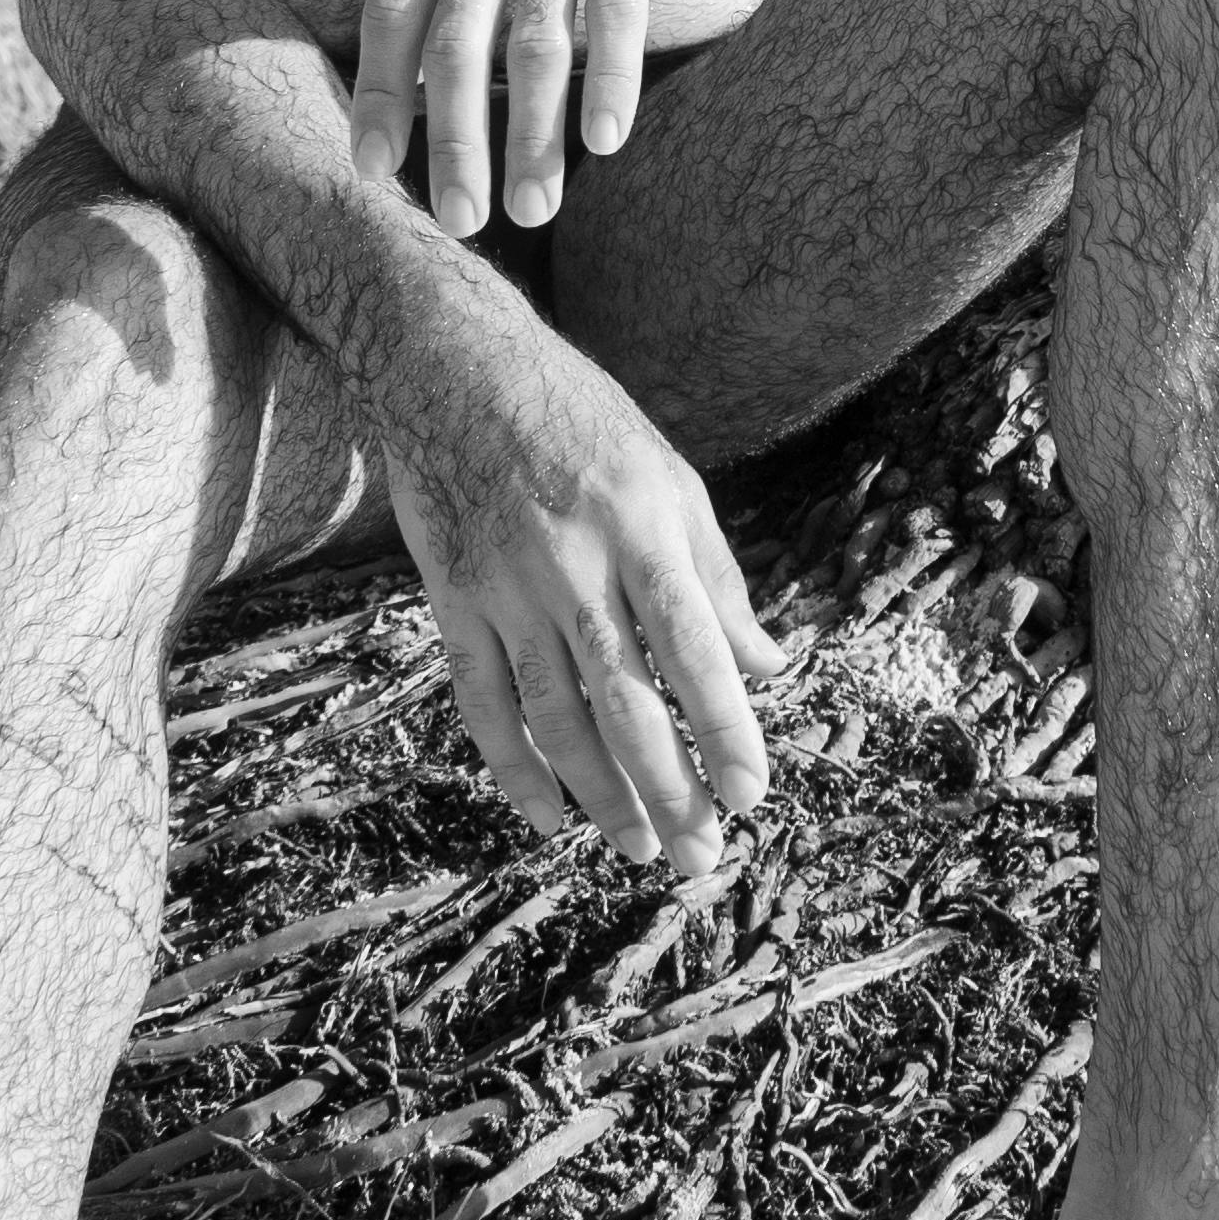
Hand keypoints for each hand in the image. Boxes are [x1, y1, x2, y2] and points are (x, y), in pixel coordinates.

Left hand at [347, 0, 739, 234]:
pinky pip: (614, 0)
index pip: (392, 12)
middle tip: (459, 221)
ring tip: (532, 208)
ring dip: (530, 132)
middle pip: (455, 43)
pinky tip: (606, 140)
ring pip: (535, 37)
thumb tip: (419, 70)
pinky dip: (609, 74)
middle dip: (452, 141)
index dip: (381, 95)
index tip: (373, 171)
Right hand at [373, 284, 785, 881]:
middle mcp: (573, 562)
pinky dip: (514, 767)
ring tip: (639, 848)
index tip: (752, 791)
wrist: (450, 363)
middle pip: (626, 700)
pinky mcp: (453, 599)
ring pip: (556, 716)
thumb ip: (716, 578)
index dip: (724, 725)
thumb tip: (768, 665)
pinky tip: (549, 817)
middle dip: (670, 788)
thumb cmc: (577, 419)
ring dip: (601, 794)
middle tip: (701, 856)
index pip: (693, 647)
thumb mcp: (667, 477)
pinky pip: (483, 702)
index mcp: (641, 525)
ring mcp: (506, 586)